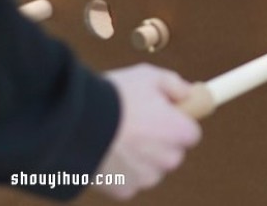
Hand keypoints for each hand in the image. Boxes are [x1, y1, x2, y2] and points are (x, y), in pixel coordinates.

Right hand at [96, 64, 200, 199]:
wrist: (74, 121)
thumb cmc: (115, 95)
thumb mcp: (148, 76)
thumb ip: (174, 84)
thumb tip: (188, 93)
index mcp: (178, 131)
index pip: (191, 134)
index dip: (177, 123)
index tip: (164, 116)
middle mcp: (167, 158)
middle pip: (172, 153)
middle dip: (160, 142)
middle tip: (137, 125)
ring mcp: (146, 177)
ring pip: (151, 169)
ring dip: (141, 158)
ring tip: (118, 138)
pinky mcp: (124, 190)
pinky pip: (129, 181)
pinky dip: (121, 171)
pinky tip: (108, 152)